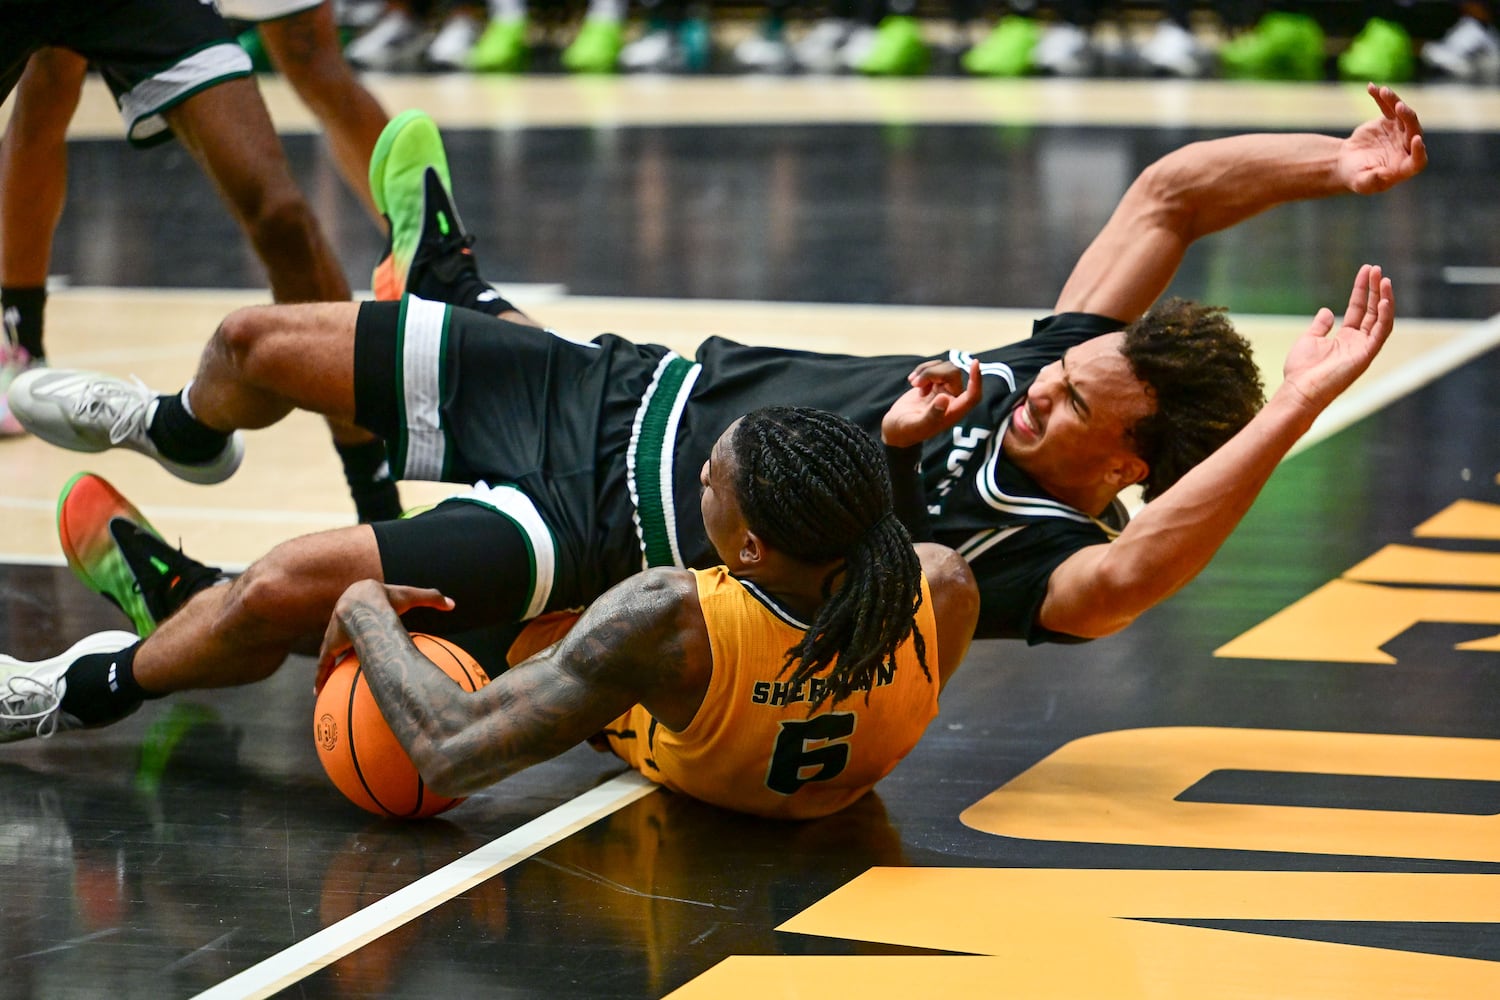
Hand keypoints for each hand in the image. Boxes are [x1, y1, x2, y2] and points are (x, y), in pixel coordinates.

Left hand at [314, 580, 453, 691]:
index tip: (367, 631)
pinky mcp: (329, 645)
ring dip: (328, 665)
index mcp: (363, 608)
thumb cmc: (389, 598)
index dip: (365, 623)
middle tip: (347, 656)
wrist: (364, 602)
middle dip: (344, 644)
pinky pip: (324, 664)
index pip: (364, 617)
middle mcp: (346, 621)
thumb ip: (433, 599)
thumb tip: (453, 604)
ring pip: (332, 652)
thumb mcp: (414, 596)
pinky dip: (321, 677)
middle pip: (346, 635)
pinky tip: (315, 692)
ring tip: (324, 682)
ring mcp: (335, 634)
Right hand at [882, 357, 983, 448]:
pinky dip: (922, 370)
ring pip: (945, 367)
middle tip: (915, 384)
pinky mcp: (934, 383)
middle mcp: (952, 400)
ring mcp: (943, 390)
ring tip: (913, 384)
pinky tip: (912, 382)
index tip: (975, 363)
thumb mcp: (916, 425)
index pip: (972, 396)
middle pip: (954, 374)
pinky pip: (935, 366)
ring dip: (926, 371)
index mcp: (953, 413)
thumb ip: (932, 415)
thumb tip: (945, 398)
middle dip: (933, 373)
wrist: (895, 428)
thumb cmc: (906, 431)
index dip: (976, 380)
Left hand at [1281, 264, 1393, 412]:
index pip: (1358, 309)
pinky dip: (1385, 315)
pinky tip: (1384, 299)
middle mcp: (1358, 342)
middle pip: (1371, 310)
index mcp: (1345, 338)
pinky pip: (1381, 332)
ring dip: (1384, 298)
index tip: (1366, 270)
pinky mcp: (1367, 354)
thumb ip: (1320, 325)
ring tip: (1383, 279)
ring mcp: (1364, 348)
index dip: (1362, 290)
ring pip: (1381, 318)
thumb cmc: (1302, 369)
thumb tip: (1327, 310)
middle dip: (1374, 289)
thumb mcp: (1309, 339)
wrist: (1300, 390)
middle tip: (1376, 269)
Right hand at [1339, 84, 1426, 194]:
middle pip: (1414, 130)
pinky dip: (1381, 97)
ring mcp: (1400, 132)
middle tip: (1399, 107)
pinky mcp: (1390, 120)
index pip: (1418, 159)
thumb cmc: (1356, 177)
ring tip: (1384, 91)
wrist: (1348, 162)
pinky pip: (1388, 107)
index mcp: (1404, 166)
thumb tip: (1382, 175)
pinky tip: (1371, 88)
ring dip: (1395, 102)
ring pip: (1403, 115)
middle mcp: (1407, 147)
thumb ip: (1372, 180)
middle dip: (1408, 118)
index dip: (1419, 151)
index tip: (1417, 140)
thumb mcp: (1362, 182)